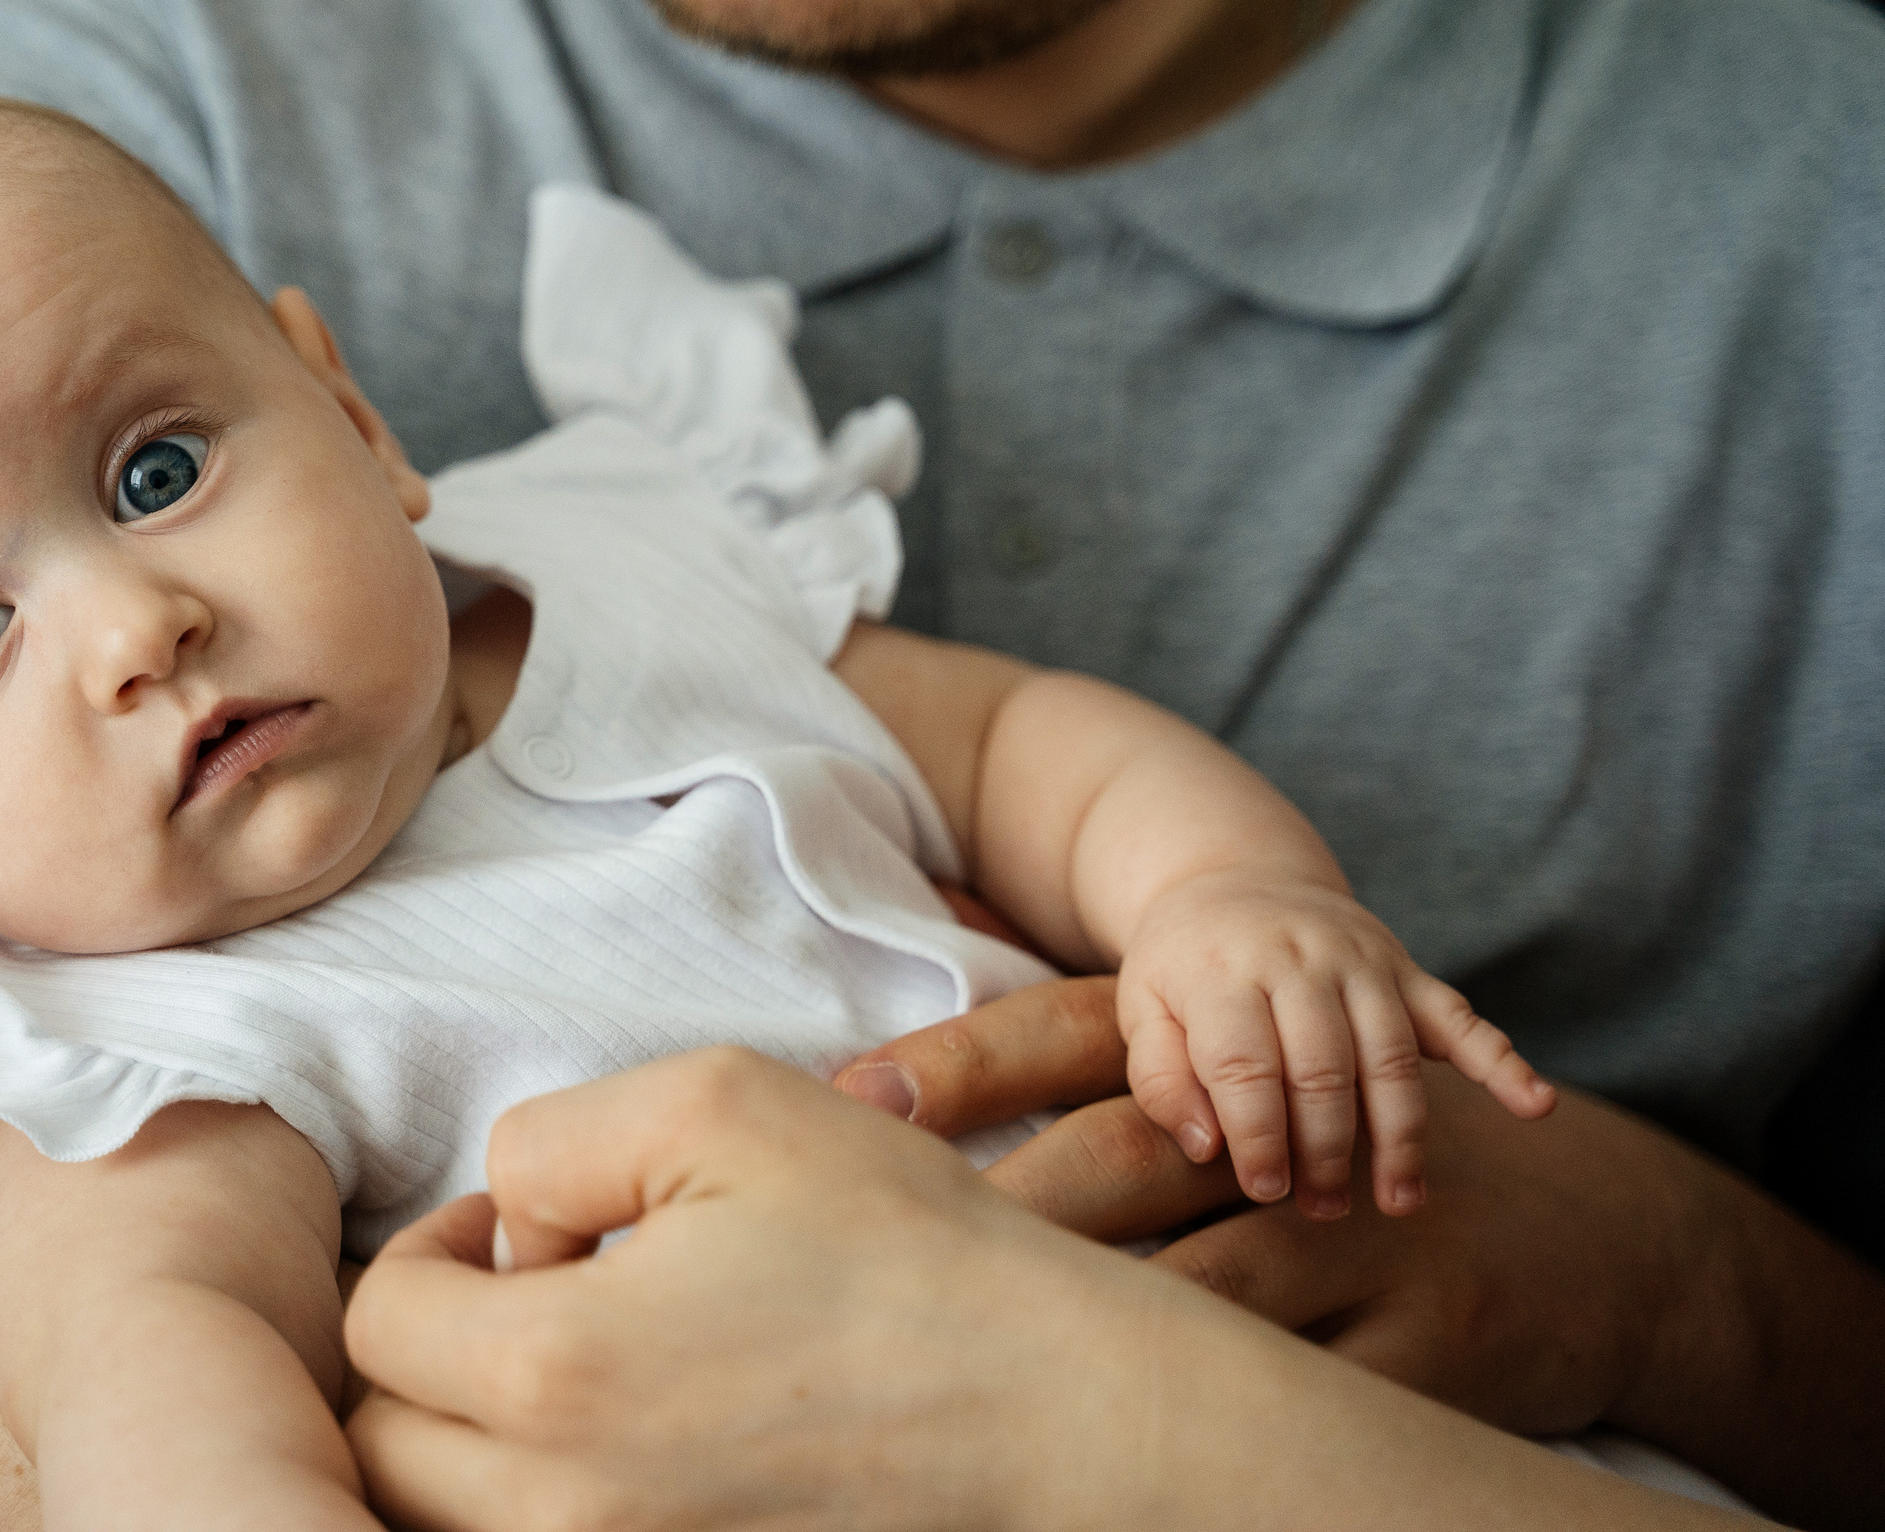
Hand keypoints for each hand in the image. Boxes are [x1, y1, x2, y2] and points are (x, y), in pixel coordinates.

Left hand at [345, 1050, 1755, 1531]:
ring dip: (473, 1438)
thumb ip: (556, 1135)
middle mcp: (562, 1513)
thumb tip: (507, 1222)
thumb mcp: (723, 1106)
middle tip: (542, 1288)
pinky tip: (645, 1428)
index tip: (528, 1221)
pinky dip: (553, 1496)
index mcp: (551, 1377)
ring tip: (589, 1358)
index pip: (378, 1323)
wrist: (1068, 1419)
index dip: (440, 1245)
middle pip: (382, 1451)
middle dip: (431, 1356)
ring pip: (450, 1523)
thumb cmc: (911, 1253)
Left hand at [837, 994, 1884, 1529]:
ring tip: (983, 1371)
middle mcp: (1287, 1119)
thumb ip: (1094, 1049)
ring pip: (1212, 1276)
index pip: (1065, 1035)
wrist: (1600, 1226)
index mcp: (1226, 1045)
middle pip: (1126, 1151)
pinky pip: (1313, 1389)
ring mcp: (1364, 1232)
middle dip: (1006, 1204)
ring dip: (1103, 1320)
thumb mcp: (1252, 1070)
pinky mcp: (1431, 1341)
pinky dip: (1230, 1418)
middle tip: (887, 1264)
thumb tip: (905, 993)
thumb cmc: (1347, 1142)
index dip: (958, 1068)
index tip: (848, 1109)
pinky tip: (1129, 1455)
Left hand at [1115, 871, 1552, 1217]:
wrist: (1231, 877)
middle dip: (1327, 1149)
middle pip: (1324, 1068)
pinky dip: (1502, 1060)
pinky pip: (1461, 1014)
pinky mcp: (1405, 968)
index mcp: (1221, 970)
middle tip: (1323, 1209)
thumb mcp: (1144, 1008)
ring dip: (1400, 1136)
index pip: (1246, 1066)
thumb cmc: (1183, 966)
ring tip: (1398, 1202)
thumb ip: (1161, 1075)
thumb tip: (1208, 1149)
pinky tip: (1535, 1106)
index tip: (1266, 1189)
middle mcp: (1298, 958)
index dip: (1259, 1136)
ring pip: (1391, 1057)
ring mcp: (1360, 960)